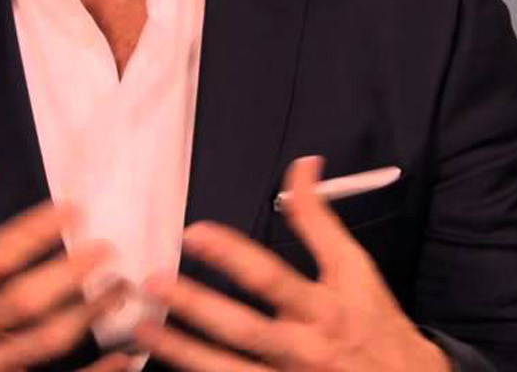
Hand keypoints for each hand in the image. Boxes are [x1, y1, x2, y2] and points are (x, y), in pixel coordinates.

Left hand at [132, 156, 450, 371]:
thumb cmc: (374, 321)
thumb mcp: (354, 267)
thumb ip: (320, 220)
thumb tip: (303, 165)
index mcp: (322, 308)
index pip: (272, 278)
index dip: (232, 255)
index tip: (194, 231)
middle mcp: (303, 348)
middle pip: (244, 329)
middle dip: (197, 307)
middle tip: (155, 283)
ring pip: (228, 370)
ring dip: (182, 351)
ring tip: (142, 329)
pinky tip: (163, 367)